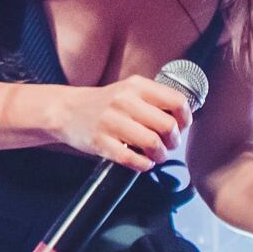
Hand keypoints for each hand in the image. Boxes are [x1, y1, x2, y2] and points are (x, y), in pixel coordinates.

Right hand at [50, 75, 193, 170]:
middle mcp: (125, 101)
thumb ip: (155, 100)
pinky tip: (142, 163)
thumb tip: (185, 118)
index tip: (181, 127)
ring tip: (156, 156)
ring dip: (160, 156)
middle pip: (168, 126)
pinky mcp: (101, 142)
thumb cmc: (105, 104)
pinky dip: (143, 165)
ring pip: (153, 144)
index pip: (177, 101)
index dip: (185, 119)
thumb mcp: (129, 91)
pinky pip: (132, 159)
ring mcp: (112, 122)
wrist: (67, 110)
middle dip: (174, 141)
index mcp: (137, 86)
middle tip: (168, 145)